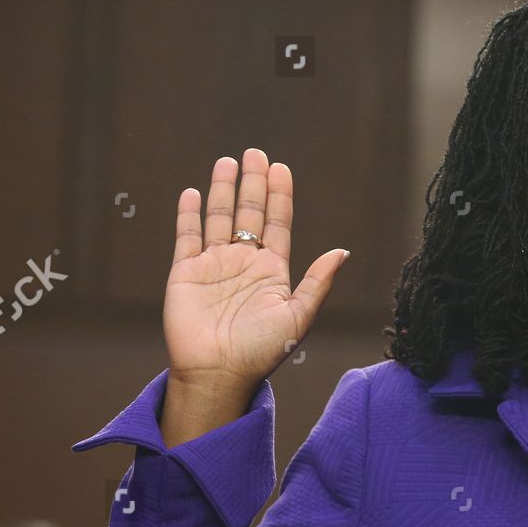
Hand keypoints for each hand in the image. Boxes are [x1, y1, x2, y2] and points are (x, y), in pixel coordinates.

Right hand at [163, 148, 348, 393]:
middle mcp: (243, 263)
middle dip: (253, 183)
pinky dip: (189, 214)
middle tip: (256, 153)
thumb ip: (317, 282)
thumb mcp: (298, 316)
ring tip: (227, 162)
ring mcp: (214, 266)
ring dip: (223, 190)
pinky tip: (192, 192)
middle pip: (249, 213)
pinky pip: (187, 237)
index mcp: (272, 271)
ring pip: (219, 218)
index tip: (282, 168)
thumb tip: (342, 252)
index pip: (277, 223)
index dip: (279, 196)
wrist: (218, 373)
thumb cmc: (261, 351)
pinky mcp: (185, 273)